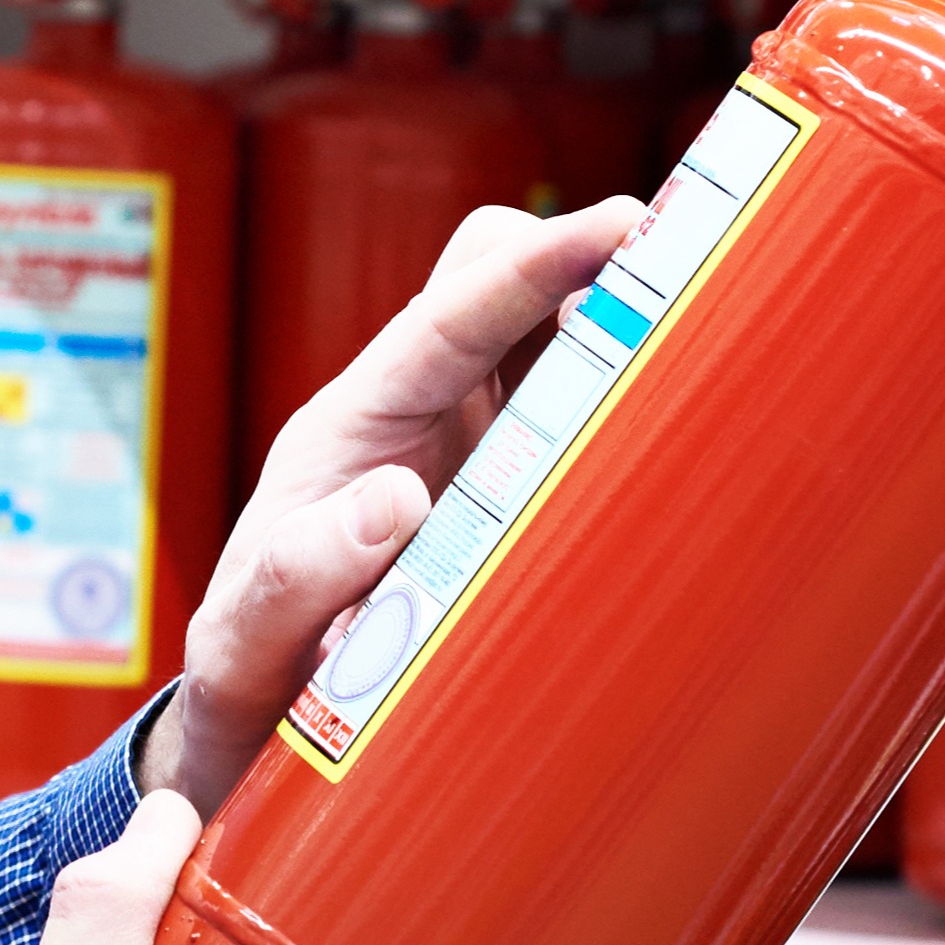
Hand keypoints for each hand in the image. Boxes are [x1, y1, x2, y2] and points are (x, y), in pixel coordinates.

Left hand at [144, 198, 647, 815]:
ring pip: (549, 336)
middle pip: (497, 279)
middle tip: (672, 299)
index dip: (535, 265)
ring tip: (694, 360)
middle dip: (579, 262)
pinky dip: (625, 405)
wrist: (261, 718)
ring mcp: (468, 447)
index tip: (618, 226)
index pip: (449, 316)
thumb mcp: (252, 635)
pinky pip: (575, 417)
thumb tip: (394, 500)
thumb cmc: (250, 666)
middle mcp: (415, 413)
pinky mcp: (510, 491)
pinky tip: (680, 439)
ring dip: (614, 329)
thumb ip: (301, 572)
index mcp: (354, 423)